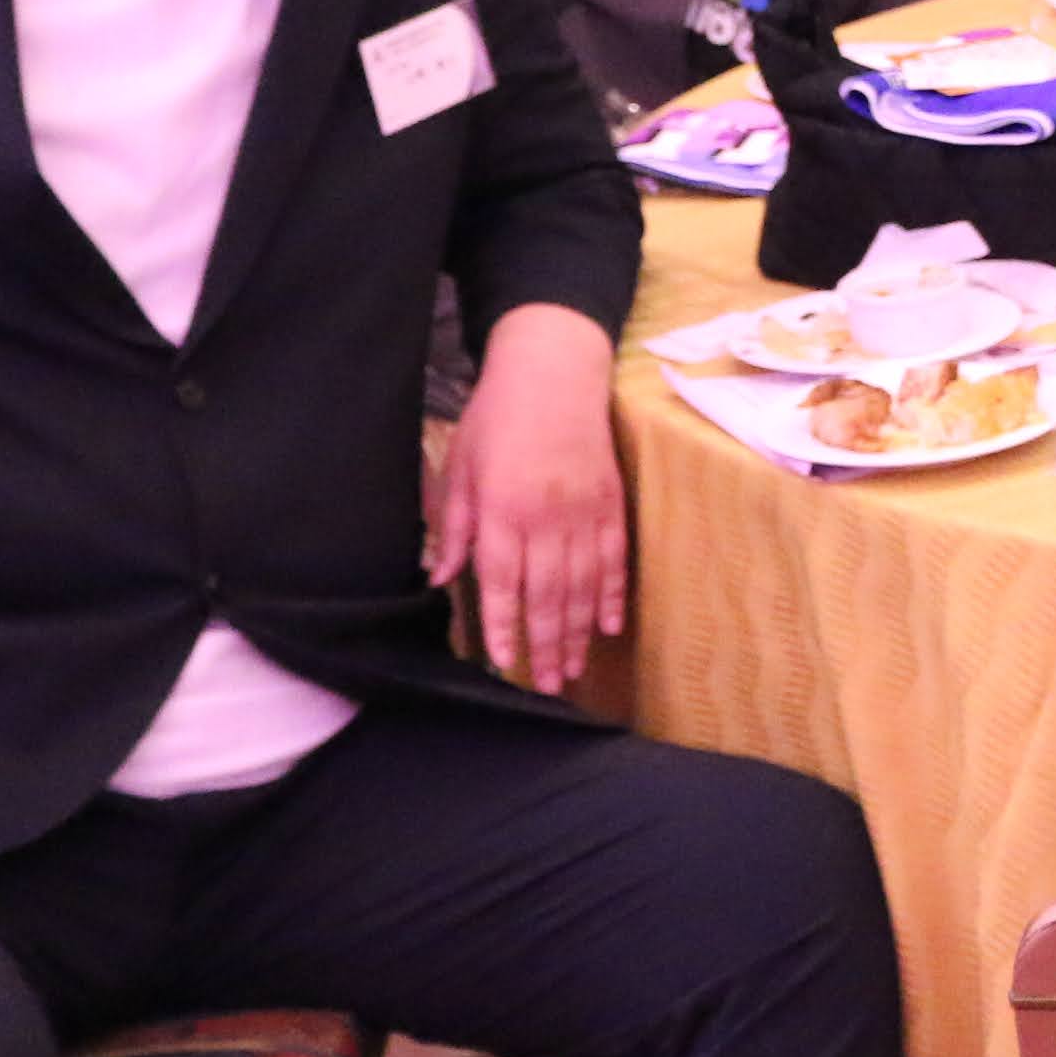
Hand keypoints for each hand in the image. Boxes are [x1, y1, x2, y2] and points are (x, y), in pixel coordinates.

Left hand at [426, 305, 626, 693]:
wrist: (555, 371)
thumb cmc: (498, 418)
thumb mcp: (460, 467)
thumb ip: (454, 527)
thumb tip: (440, 578)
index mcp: (503, 511)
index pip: (501, 583)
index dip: (504, 626)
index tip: (503, 663)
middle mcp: (546, 519)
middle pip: (548, 595)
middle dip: (546, 645)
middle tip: (547, 686)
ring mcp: (584, 513)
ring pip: (583, 585)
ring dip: (578, 631)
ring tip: (574, 669)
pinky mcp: (611, 503)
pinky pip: (614, 558)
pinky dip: (613, 594)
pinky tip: (609, 625)